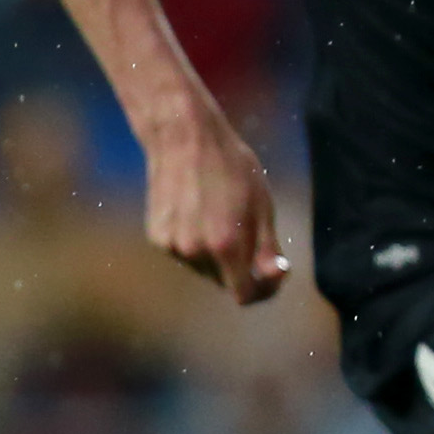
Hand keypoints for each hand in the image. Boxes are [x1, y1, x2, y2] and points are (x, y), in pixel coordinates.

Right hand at [140, 99, 289, 302]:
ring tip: (221, 214)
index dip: (263, 290)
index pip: (244, 296)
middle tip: (249, 233)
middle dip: (241, 268)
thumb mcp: (262, 206)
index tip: (272, 274)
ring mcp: (172, 246)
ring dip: (217, 256)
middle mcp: (195, 252)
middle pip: (224, 282)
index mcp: (225, 246)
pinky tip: (198, 211)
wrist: (183, 138)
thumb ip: (269, 250)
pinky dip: (195, 243)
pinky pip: (184, 254)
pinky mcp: (157, 237)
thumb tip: (276, 278)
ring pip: (204, 269)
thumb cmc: (232, 168)